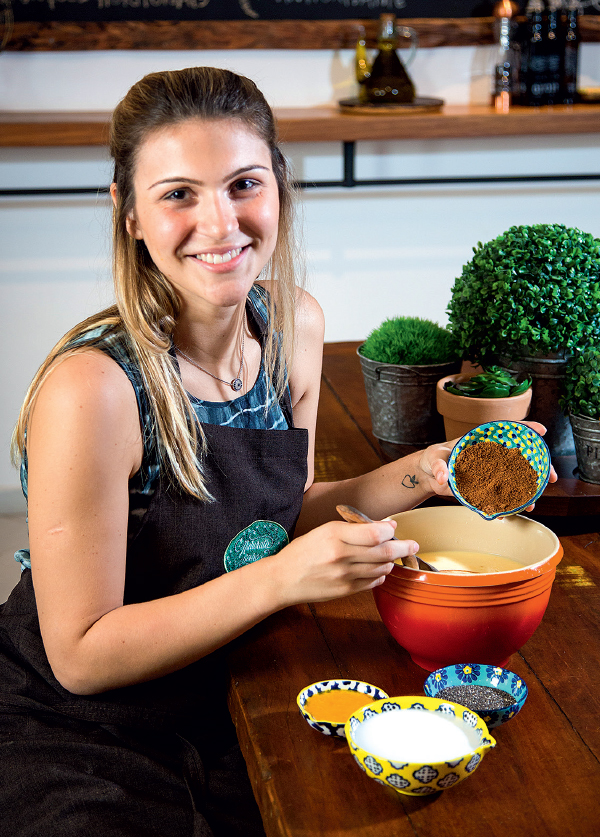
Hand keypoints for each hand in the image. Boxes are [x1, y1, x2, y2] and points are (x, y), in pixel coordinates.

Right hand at [274, 519, 418, 605]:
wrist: (283, 579)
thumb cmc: (303, 551)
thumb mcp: (324, 531)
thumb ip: (354, 528)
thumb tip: (385, 527)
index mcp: (334, 535)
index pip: (374, 532)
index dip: (389, 529)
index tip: (393, 527)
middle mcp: (341, 556)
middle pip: (385, 551)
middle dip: (404, 547)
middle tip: (413, 544)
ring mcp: (345, 576)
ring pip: (382, 568)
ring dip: (391, 561)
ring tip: (392, 556)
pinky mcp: (346, 591)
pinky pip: (374, 582)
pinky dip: (381, 575)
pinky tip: (378, 569)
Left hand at [417, 420, 557, 506]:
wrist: (426, 475)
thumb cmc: (433, 458)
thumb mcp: (434, 457)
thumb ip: (440, 465)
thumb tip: (444, 477)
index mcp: (480, 442)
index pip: (506, 431)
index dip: (525, 429)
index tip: (542, 431)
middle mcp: (489, 457)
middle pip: (519, 458)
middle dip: (539, 466)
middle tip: (551, 477)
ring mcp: (488, 473)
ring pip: (513, 480)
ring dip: (525, 492)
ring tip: (531, 503)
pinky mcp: (482, 488)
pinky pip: (498, 497)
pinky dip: (504, 505)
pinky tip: (508, 514)